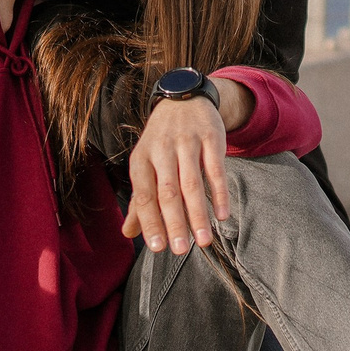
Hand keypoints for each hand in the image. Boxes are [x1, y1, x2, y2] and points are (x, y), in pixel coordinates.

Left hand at [121, 84, 233, 255]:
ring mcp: (186, 142)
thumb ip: (139, 201)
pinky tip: (221, 216)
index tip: (158, 248)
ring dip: (198, 215)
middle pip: (167, 193)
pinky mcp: (210, 138)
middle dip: (174, 223)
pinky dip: (219, 194)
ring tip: (203, 241)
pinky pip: (216, 170)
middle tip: (181, 250)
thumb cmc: (161, 143)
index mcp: (141, 160)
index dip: (150, 222)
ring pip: (192, 184)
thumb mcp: (146, 165)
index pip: (143, 196)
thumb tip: (128, 233)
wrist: (184, 100)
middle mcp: (162, 150)